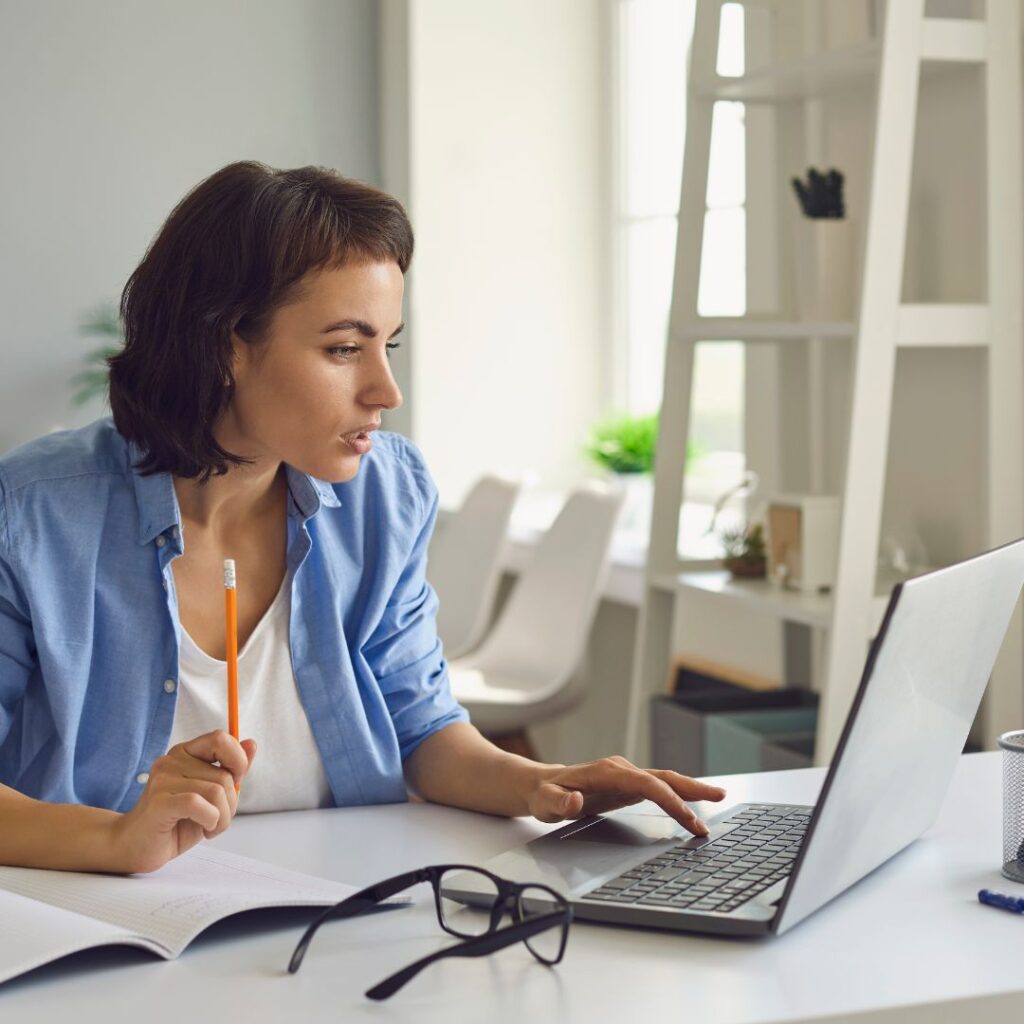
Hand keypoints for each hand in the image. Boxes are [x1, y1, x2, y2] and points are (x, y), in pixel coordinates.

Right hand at [110, 730, 256, 873]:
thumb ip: (231, 770)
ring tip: (210, 827)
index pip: (221, 738)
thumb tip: (251, 744)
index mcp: (185, 753)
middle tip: (218, 819)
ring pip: (216, 791)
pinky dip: (211, 820)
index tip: (235, 782)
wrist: (134, 847)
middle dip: (231, 803)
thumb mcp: (210, 795)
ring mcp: (163, 780)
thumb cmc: (175, 821)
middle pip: (224, 775)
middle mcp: (172, 760)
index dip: (238, 760)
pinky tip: (204, 829)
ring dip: (222, 817)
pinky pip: (199, 804)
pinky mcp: (159, 801)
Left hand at [524, 755, 725, 835]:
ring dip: (690, 788)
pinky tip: (693, 801)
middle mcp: (621, 769)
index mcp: (607, 772)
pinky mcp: (628, 784)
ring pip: (664, 779)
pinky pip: (659, 786)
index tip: (688, 818)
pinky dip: (678, 792)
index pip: (646, 784)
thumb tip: (575, 800)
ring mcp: (626, 775)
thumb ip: (559, 803)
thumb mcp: (545, 803)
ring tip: (718, 796)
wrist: (542, 787)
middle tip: (720, 798)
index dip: (669, 799)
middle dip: (692, 788)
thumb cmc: (545, 796)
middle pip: (663, 776)